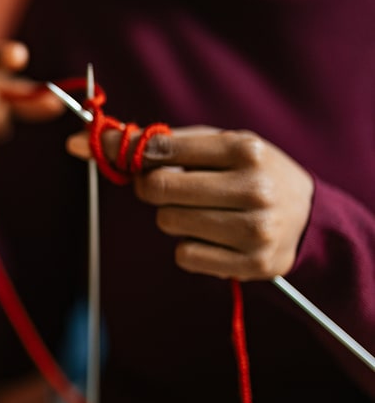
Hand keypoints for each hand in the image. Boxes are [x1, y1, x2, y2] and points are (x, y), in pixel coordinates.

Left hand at [68, 126, 313, 279]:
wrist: (309, 219)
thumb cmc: (250, 173)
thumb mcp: (223, 145)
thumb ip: (166, 143)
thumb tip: (93, 138)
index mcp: (245, 148)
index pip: (162, 149)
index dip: (125, 150)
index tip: (102, 146)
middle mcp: (253, 187)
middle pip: (158, 189)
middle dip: (149, 187)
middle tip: (164, 186)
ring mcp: (254, 229)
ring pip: (168, 223)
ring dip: (172, 217)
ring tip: (202, 211)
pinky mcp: (250, 264)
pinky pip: (184, 255)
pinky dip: (189, 246)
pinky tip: (212, 237)